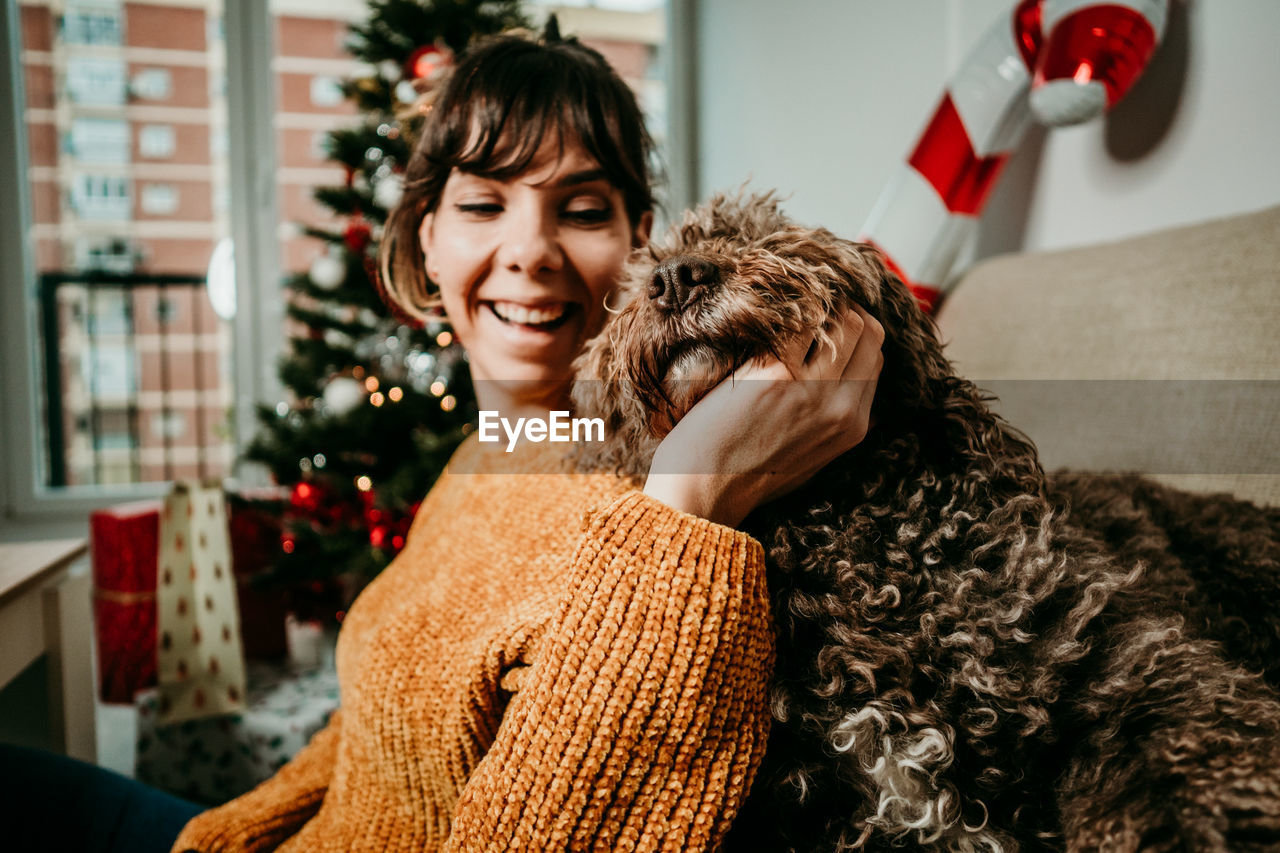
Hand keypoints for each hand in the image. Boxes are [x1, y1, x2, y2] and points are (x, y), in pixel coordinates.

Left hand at [642, 306, 884, 527]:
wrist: (701, 492)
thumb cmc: (744, 476)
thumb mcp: (808, 459)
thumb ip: (831, 425)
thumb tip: (845, 393)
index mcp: (852, 427)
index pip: (875, 356)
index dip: (852, 333)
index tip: (825, 325)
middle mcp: (840, 407)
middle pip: (866, 330)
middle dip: (840, 312)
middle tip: (805, 311)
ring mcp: (811, 389)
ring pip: (841, 319)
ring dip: (815, 306)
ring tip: (784, 310)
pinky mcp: (774, 375)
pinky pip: (796, 322)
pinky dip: (782, 311)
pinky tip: (759, 314)